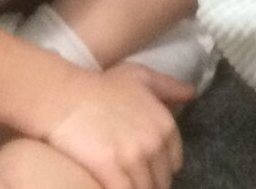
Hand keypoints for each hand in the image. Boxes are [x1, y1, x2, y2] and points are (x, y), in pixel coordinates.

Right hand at [43, 64, 185, 188]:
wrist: (64, 96)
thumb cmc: (101, 87)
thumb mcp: (140, 77)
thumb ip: (168, 87)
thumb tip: (191, 94)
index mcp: (165, 125)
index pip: (174, 164)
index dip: (160, 169)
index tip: (146, 170)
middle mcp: (154, 142)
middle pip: (160, 181)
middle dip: (149, 182)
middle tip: (132, 178)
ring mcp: (132, 157)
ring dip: (135, 188)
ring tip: (122, 182)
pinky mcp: (109, 170)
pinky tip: (108, 187)